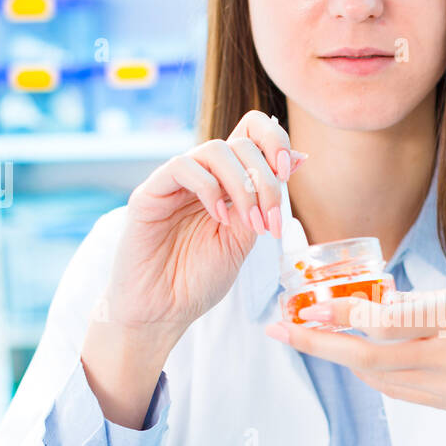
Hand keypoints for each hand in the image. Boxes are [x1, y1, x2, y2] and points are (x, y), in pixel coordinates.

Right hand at [95, 110, 304, 351]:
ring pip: (214, 149)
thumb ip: (263, 202)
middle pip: (239, 143)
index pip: (249, 133)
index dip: (274, 140)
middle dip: (265, 180)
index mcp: (225, 183)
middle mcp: (201, 176)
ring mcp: (174, 183)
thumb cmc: (198, 279)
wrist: (162, 311)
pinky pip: (182, 166)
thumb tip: (296, 160)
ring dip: (243, 185)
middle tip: (271, 219)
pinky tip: (218, 218)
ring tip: (250, 223)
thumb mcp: (244, 239)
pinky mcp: (149, 193)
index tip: (289, 172)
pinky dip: (209, 188)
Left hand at [265, 287, 445, 411]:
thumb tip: (370, 304)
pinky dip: (376, 376)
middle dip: (320, 344)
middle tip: (286, 331)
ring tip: (317, 339)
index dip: (339, 316)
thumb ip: (418, 304)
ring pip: (381, 379)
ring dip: (345, 360)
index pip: (382, 322)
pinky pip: (402, 392)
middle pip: (369, 358)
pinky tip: (360, 361)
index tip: (307, 308)